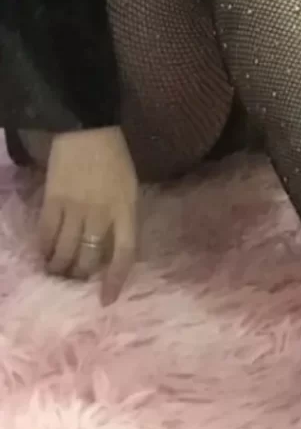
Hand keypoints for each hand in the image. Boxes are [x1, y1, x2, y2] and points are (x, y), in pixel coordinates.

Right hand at [39, 127, 137, 305]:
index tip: (106, 300)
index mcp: (126, 208)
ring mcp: (75, 207)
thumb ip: (123, 218)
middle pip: (89, 257)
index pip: (125, 253)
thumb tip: (111, 250)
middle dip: (81, 275)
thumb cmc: (114, 158)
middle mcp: (101, 213)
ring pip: (65, 251)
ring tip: (56, 272)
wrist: (87, 129)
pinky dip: (44, 249)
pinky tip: (43, 254)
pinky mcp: (53, 200)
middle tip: (75, 280)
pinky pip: (46, 234)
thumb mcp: (129, 188)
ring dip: (59, 267)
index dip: (115, 280)